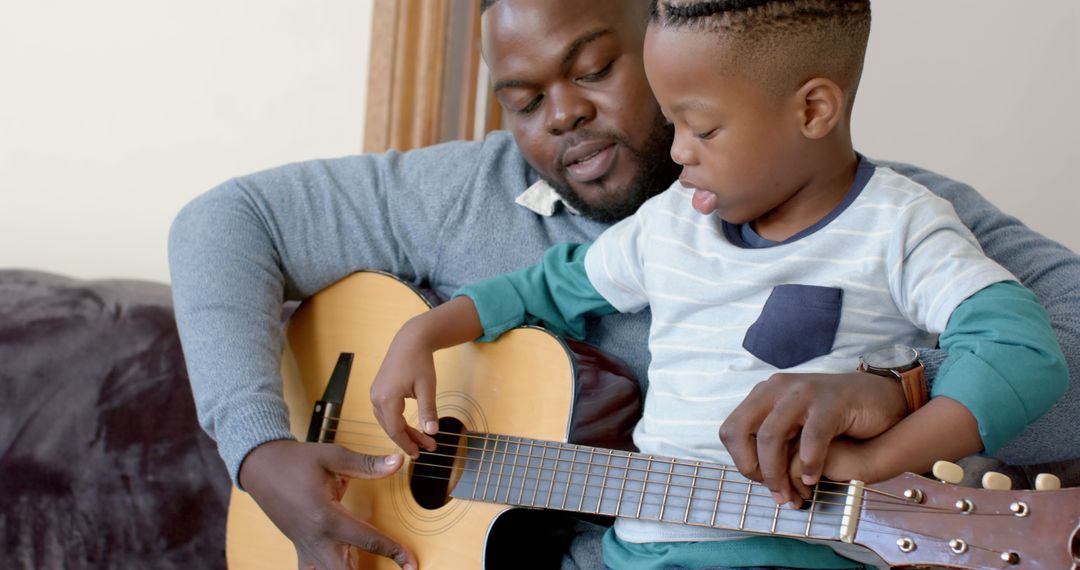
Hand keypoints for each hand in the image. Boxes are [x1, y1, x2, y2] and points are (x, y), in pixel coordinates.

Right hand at [240, 440, 417, 569]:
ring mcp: (306, 547)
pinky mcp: (300, 548)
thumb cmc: (296, 460)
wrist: (261, 466)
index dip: (393, 551)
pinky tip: (345, 569)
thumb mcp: (333, 457)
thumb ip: (366, 464)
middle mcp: (315, 538)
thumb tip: (398, 462)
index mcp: (326, 516)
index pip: (367, 539)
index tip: (410, 562)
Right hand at [370, 323, 439, 457]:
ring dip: (404, 432)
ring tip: (423, 440)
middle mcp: (376, 398)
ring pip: (388, 421)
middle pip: (391, 427)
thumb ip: (428, 410)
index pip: (395, 430)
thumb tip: (432, 432)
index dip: (408, 444)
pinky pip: (386, 413)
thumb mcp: (427, 387)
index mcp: (387, 399)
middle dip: (409, 439)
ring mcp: (375, 394)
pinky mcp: (378, 391)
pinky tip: (411, 427)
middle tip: (427, 448)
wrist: (410, 340)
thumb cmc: (420, 361)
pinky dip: (398, 422)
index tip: (421, 453)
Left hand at [719, 371, 905, 505]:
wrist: (882, 398)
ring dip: (776, 472)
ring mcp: (802, 392)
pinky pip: (810, 436)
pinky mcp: (830, 401)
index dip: (741, 460)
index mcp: (764, 395)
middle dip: (751, 467)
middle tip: (773, 489)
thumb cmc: (836, 420)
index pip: (731, 430)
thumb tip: (762, 482)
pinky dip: (809, 463)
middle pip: (740, 431)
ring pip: (770, 435)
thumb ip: (777, 446)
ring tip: (791, 493)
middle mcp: (776, 388)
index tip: (762, 481)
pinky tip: (813, 478)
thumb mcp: (797, 426)